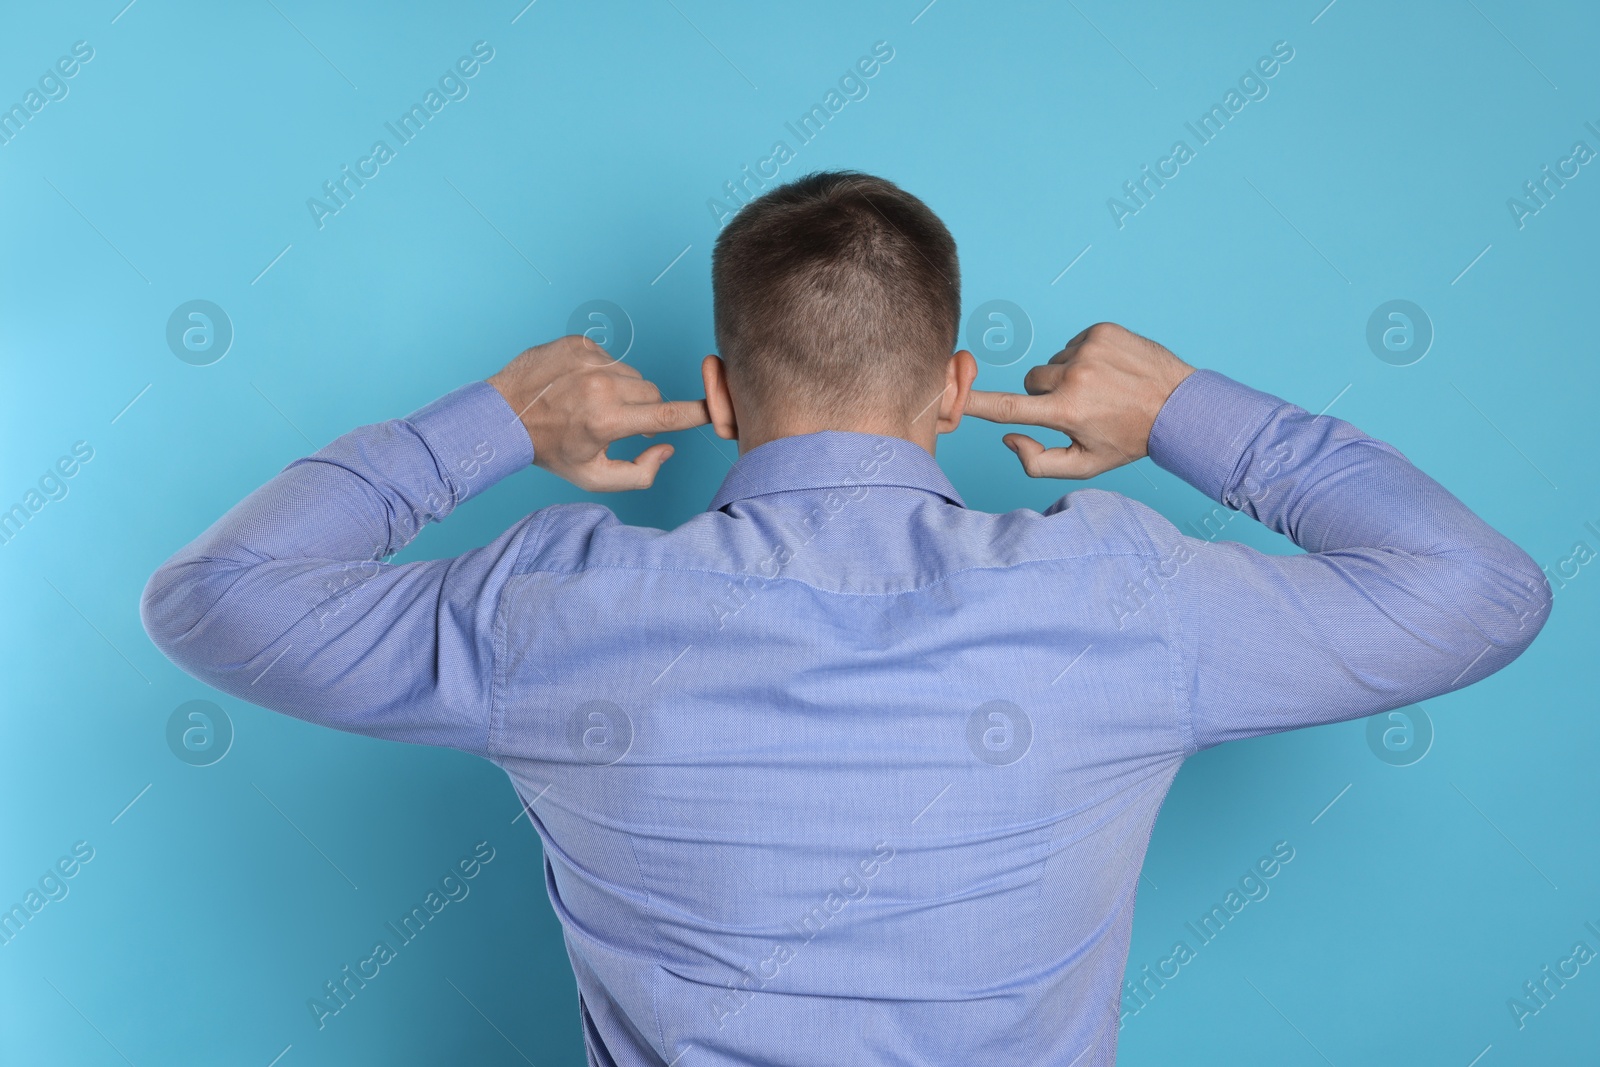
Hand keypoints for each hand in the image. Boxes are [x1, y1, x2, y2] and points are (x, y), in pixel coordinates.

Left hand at [487, 335, 710, 491]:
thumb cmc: (549, 449)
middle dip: (644, 410)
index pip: (667, 416)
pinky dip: (604, 372)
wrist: (503, 415)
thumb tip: (666, 449)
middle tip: (616, 423)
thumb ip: (639, 474)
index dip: (698, 413)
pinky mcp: (580, 343)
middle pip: (653, 394)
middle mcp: (602, 386)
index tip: (718, 410)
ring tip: (593, 403)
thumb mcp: (593, 477)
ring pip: (634, 375)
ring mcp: (590, 360)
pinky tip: (580, 385)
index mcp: (607, 421)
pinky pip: (612, 358)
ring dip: (624, 391)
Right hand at [963, 322, 1194, 478]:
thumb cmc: (1129, 439)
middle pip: (1033, 382)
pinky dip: (1086, 357)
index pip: (1009, 407)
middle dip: (1048, 394)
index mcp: (1066, 412)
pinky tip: (1110, 372)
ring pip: (1053, 363)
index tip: (949, 394)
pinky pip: (1074, 344)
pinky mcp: (1101, 330)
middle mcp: (1073, 376)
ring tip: (1102, 389)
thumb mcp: (1086, 465)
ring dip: (1069, 375)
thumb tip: (1010, 437)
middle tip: (1081, 407)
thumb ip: (1038, 462)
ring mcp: (1088, 349)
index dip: (976, 402)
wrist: (1180, 405)